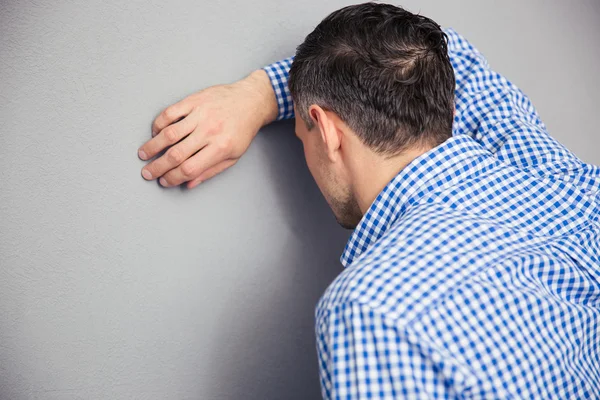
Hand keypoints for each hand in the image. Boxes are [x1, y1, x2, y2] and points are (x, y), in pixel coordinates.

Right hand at [138, 70, 277, 188]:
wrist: (250, 100)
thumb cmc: (242, 130)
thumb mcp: (234, 156)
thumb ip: (210, 171)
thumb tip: (188, 184)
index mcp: (221, 148)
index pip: (190, 168)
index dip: (173, 178)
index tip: (164, 181)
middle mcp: (209, 131)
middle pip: (176, 154)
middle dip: (158, 167)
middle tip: (147, 173)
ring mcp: (200, 114)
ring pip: (169, 134)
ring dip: (152, 146)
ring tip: (143, 154)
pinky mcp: (194, 100)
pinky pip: (170, 113)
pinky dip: (159, 124)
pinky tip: (155, 133)